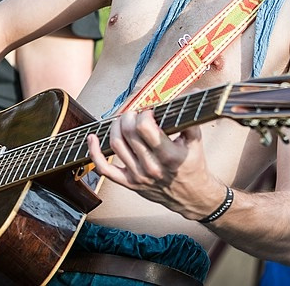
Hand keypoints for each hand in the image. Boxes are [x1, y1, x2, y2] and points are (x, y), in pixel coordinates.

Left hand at [86, 110, 223, 219]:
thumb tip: (192, 93)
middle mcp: (151, 166)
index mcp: (168, 155)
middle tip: (137, 114)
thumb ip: (190, 118)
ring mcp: (137, 176)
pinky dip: (95, 152)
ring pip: (116, 144)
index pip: (144, 127)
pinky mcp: (129, 183)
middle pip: (128, 132)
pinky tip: (93, 138)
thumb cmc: (193, 166)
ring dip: (116, 126)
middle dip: (130, 116)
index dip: (144, 114)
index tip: (150, 112)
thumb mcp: (196, 141)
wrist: (191, 196)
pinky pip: (104, 169)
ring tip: (124, 121)